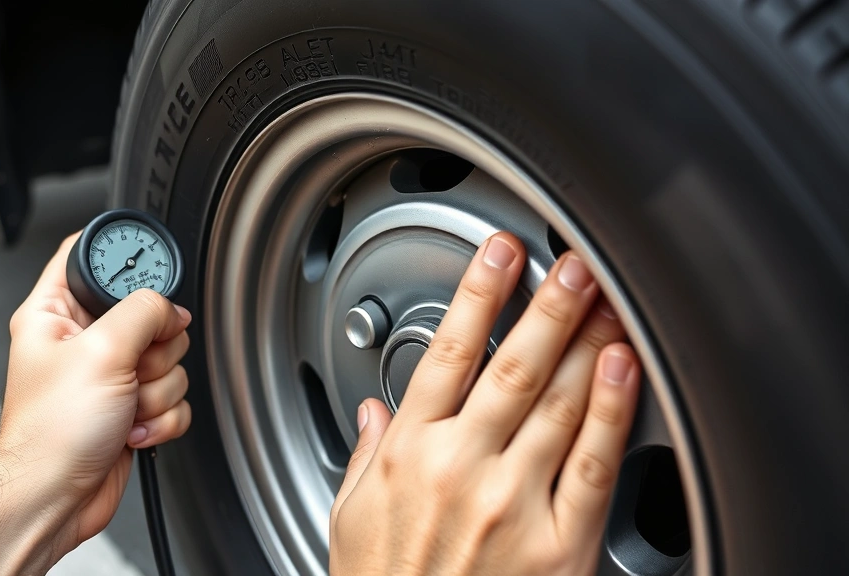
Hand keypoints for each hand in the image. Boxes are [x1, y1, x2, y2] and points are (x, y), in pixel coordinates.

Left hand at [0, 233, 191, 564]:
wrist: (53, 499)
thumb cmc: (49, 434)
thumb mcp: (101, 352)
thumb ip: (145, 313)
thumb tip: (173, 309)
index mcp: (55, 313)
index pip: (87, 258)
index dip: (121, 265)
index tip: (138, 289)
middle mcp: (83, 342)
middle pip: (151, 315)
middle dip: (153, 351)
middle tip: (127, 369)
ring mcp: (110, 377)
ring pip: (169, 360)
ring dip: (156, 391)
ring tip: (123, 409)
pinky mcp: (131, 409)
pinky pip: (173, 398)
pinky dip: (160, 418)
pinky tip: (130, 430)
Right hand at [330, 231, 640, 574]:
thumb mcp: (349, 517)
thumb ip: (365, 454)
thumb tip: (373, 409)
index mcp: (409, 454)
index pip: (447, 352)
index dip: (478, 293)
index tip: (501, 252)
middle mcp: (461, 468)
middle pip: (513, 365)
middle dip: (548, 301)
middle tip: (573, 256)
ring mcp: (512, 502)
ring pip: (557, 401)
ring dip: (586, 339)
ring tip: (606, 296)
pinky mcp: (558, 543)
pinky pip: (591, 463)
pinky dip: (608, 410)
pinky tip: (620, 369)